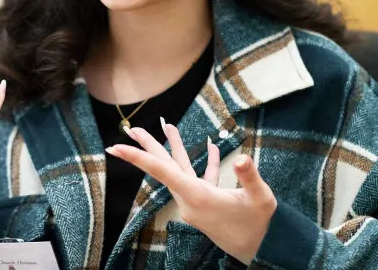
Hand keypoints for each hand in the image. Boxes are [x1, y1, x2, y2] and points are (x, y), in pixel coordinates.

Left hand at [106, 121, 276, 264]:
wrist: (261, 250)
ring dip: (176, 149)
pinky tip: (211, 148)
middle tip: (132, 129)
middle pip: (164, 168)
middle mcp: (190, 199)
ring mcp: (196, 202)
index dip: (138, 157)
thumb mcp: (259, 199)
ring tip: (168, 126)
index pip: (162, 172)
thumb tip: (242, 158)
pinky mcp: (205, 204)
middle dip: (148, 147)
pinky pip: (198, 179)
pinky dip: (203, 164)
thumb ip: (249, 177)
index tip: (117, 148)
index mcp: (197, 197)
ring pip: (180, 171)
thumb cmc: (259, 225)